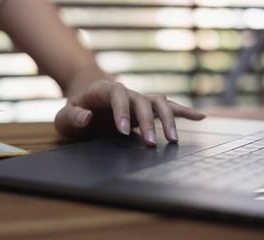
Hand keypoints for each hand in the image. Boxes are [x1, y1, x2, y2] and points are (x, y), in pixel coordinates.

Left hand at [54, 80, 204, 145]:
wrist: (86, 101)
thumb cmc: (75, 111)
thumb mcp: (64, 117)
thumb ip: (71, 117)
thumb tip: (86, 117)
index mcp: (103, 90)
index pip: (117, 95)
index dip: (122, 111)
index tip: (124, 131)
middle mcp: (125, 92)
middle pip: (142, 100)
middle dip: (149, 121)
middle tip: (151, 144)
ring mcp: (138, 100)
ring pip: (158, 102)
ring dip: (168, 118)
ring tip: (174, 139)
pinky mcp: (146, 109)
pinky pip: (168, 106)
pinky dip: (184, 111)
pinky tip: (200, 117)